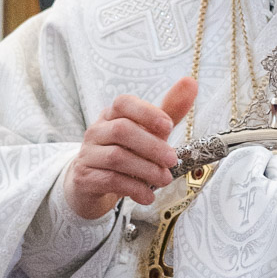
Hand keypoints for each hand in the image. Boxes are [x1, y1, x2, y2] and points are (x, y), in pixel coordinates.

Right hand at [64, 76, 197, 219]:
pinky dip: (134, 188)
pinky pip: (110, 180)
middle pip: (122, 130)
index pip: (123, 103)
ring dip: (147, 169)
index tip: (168, 126)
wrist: (93, 184)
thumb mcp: (149, 132)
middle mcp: (96, 131)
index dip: (147, 112)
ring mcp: (88, 154)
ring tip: (165, 179)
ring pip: (117, 157)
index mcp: (112, 115)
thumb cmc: (127, 152)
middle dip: (152, 146)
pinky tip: (147, 194)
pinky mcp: (85, 178)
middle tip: (173, 160)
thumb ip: (169, 110)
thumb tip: (191, 83)